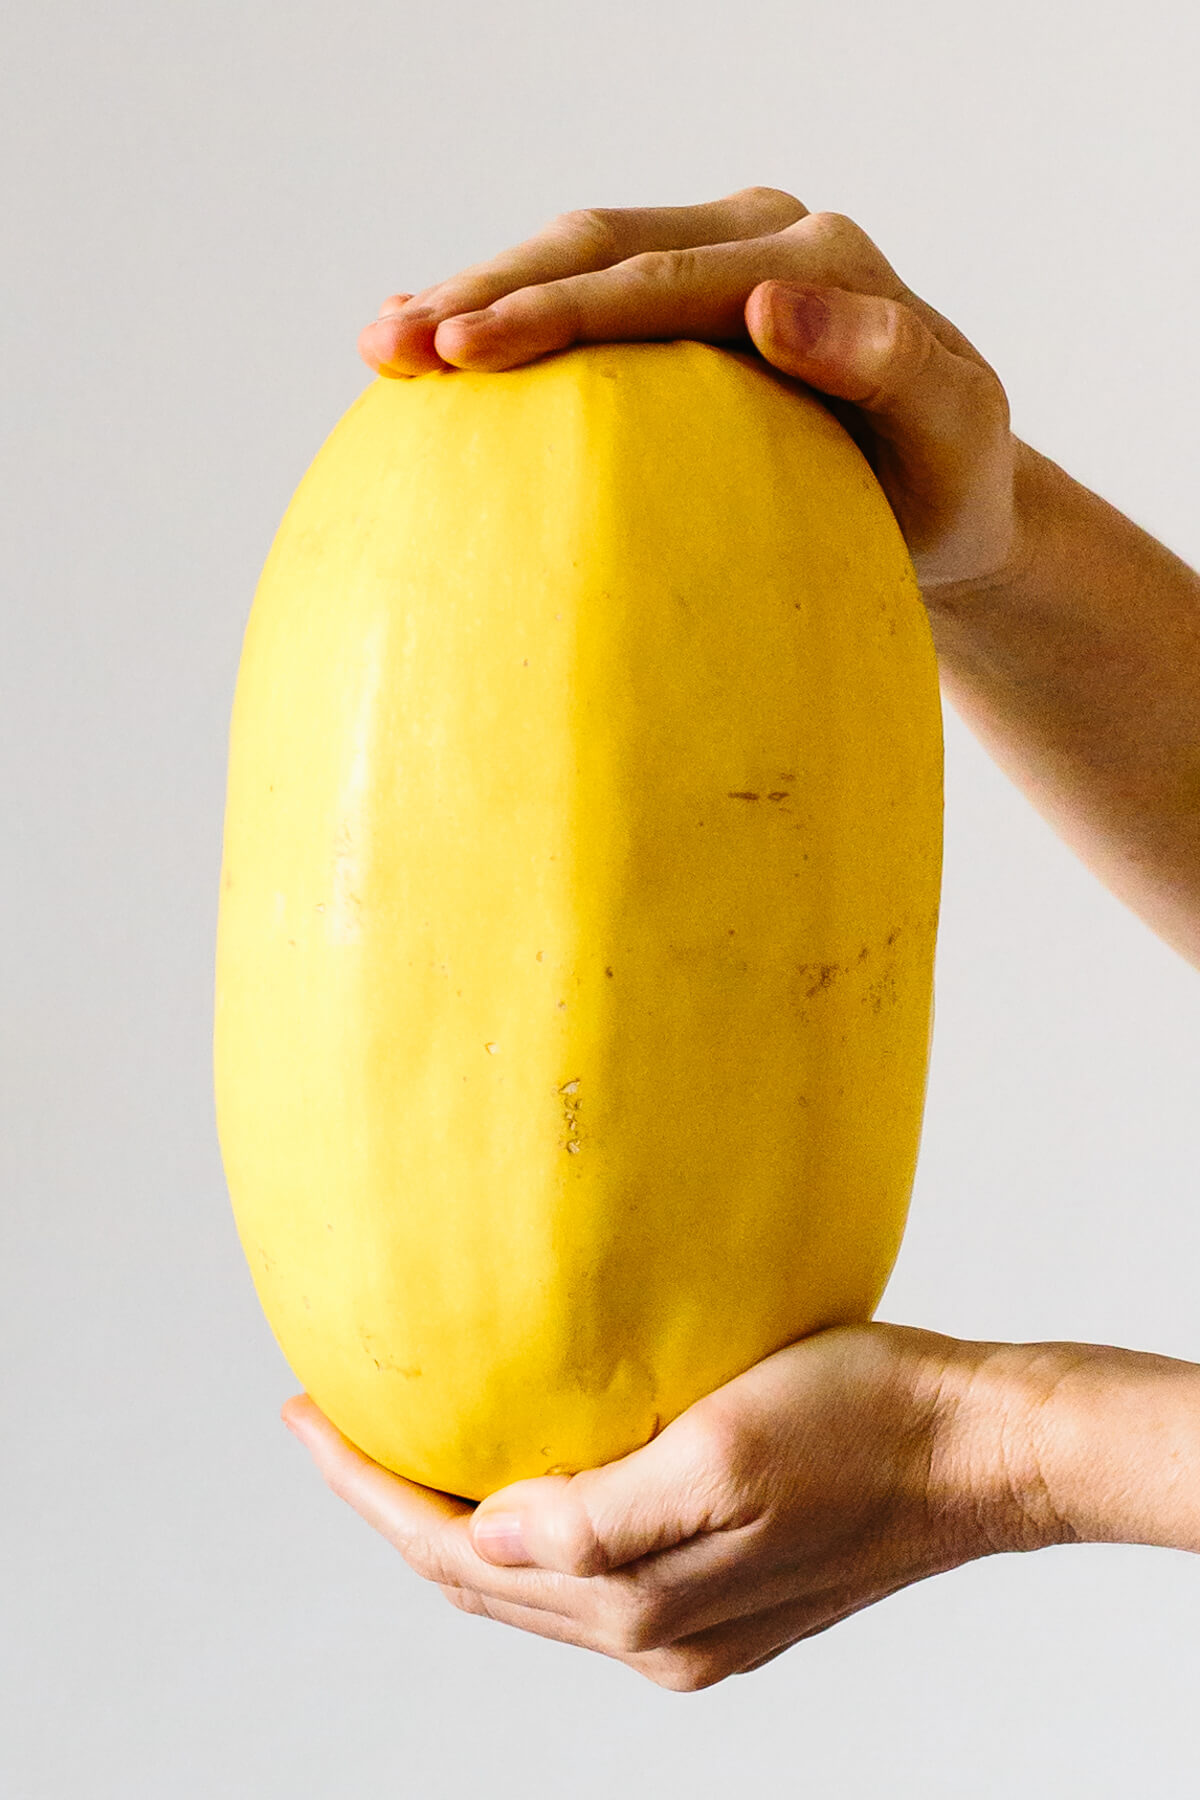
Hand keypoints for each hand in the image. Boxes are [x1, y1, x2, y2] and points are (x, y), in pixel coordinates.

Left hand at [281, 1323, 1069, 1691]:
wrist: (978, 1450)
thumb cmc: (864, 1424)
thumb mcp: (728, 1452)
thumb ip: (603, 1517)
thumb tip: (485, 1543)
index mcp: (642, 1604)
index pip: (455, 1558)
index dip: (368, 1490)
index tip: (303, 1413)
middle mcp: (654, 1632)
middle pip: (477, 1580)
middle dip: (391, 1504)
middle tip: (330, 1419)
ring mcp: (689, 1621)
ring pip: (528, 1580)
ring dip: (453, 1519)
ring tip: (403, 1441)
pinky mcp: (723, 1591)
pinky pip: (586, 1571)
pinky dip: (526, 1527)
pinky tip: (519, 1470)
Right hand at [357, 187, 1024, 591]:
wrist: (945, 493)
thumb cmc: (946, 486)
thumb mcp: (956, 434)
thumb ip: (892, 364)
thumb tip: (771, 308)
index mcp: (813, 259)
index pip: (662, 277)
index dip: (557, 307)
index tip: (466, 349)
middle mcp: (757, 239)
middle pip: (600, 246)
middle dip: (487, 289)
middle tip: (394, 344)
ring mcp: (713, 264)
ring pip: (575, 261)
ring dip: (475, 296)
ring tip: (382, 343)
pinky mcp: (682, 307)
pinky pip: (583, 300)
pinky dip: (505, 317)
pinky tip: (423, 342)